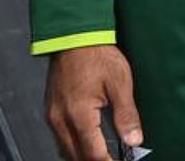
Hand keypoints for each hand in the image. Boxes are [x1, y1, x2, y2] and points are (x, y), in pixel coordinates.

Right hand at [43, 44, 140, 160]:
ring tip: (103, 156)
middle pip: (77, 157)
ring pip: (66, 151)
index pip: (94, 154)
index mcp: (79, 115)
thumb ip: (126, 115)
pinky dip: (73, 147)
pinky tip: (86, 145)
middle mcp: (60, 119)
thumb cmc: (96, 54)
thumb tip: (134, 139)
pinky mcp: (50, 111)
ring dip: (83, 157)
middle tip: (113, 160)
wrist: (74, 36)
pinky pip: (60, 138)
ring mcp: (52, 116)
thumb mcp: (120, 83)